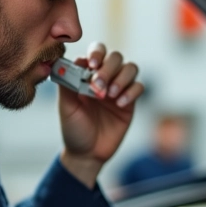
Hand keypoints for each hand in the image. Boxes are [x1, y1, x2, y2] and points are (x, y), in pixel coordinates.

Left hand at [59, 42, 143, 187]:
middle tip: (99, 86)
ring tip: (111, 94)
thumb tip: (76, 60)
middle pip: (115, 57)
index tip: (92, 64)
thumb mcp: (66, 107)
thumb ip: (68, 84)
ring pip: (130, 68)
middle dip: (108, 69)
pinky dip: (132, 92)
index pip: (96, 52)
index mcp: (87, 75)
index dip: (96, 54)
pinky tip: (120, 104)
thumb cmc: (74, 129)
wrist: (87, 154)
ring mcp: (119, 89)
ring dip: (122, 77)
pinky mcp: (130, 103)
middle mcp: (105, 78)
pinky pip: (139, 87)